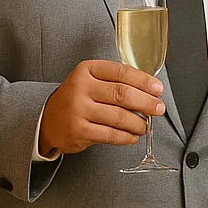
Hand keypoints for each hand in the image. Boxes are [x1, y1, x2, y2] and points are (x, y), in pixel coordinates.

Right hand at [39, 60, 163, 156]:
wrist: (49, 120)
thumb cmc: (78, 98)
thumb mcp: (91, 80)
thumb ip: (116, 80)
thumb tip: (149, 90)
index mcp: (87, 70)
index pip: (121, 72)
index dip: (143, 81)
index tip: (158, 89)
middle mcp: (81, 88)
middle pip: (122, 94)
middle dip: (146, 102)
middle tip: (158, 108)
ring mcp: (78, 110)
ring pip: (118, 117)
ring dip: (138, 123)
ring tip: (144, 125)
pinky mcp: (79, 131)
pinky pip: (110, 135)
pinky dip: (126, 137)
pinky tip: (132, 136)